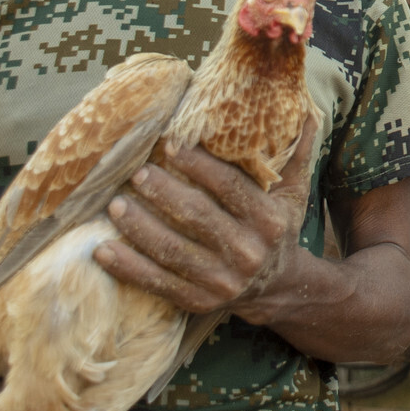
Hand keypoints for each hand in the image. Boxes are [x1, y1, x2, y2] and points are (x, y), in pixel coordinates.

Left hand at [95, 144, 315, 322]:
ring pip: (173, 251)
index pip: (229, 187)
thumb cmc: (278, 229)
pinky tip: (103, 250)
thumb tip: (306, 108)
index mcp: (269, 221)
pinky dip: (127, 268)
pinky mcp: (199, 302)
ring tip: (116, 205)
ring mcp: (223, 281)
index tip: (169, 145)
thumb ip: (297, 152)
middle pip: (198, 217)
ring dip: (139, 228)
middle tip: (135, 174)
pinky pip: (157, 283)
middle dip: (162, 193)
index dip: (198, 165)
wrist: (278, 287)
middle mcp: (248, 252)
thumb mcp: (293, 193)